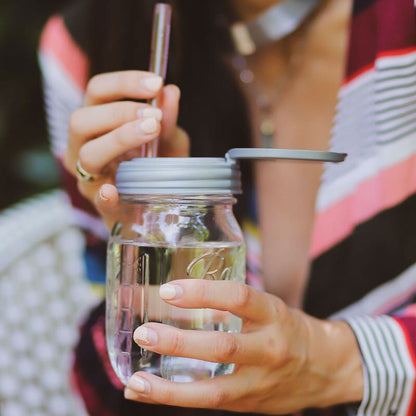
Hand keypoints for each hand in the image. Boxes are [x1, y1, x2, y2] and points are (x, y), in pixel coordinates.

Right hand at [63, 70, 188, 228]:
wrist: (157, 207)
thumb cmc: (157, 167)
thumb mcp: (169, 142)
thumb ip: (168, 120)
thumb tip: (171, 92)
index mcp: (97, 124)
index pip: (97, 92)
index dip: (123, 82)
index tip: (155, 83)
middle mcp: (84, 147)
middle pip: (81, 119)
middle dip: (119, 112)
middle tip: (153, 117)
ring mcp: (89, 178)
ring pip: (87, 154)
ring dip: (119, 139)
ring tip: (151, 132)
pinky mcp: (102, 206)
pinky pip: (98, 199)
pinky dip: (105, 195)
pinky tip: (114, 191)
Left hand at [124, 279, 363, 413]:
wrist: (326, 367)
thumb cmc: (287, 329)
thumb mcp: (268, 307)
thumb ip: (231, 303)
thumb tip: (178, 295)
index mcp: (274, 314)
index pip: (238, 297)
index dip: (203, 292)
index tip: (169, 290)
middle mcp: (270, 348)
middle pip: (223, 347)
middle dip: (179, 342)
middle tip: (144, 332)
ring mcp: (261, 382)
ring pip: (213, 391)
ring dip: (169, 388)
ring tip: (135, 381)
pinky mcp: (250, 405)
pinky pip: (208, 405)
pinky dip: (172, 398)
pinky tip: (143, 392)